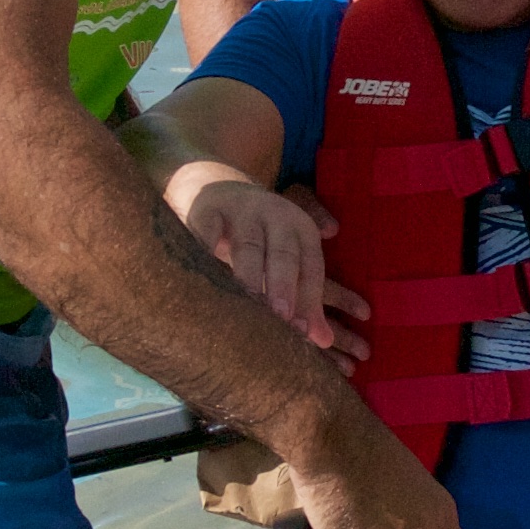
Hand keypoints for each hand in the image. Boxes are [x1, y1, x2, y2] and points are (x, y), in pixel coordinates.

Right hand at [178, 171, 351, 353]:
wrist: (216, 186)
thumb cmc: (259, 236)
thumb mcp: (287, 256)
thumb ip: (305, 297)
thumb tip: (324, 342)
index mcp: (301, 230)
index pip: (311, 268)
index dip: (310, 301)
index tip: (307, 335)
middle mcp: (277, 216)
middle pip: (285, 255)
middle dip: (284, 287)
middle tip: (283, 319)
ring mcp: (242, 210)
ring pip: (249, 246)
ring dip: (249, 277)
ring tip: (246, 307)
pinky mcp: (209, 208)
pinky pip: (207, 231)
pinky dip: (206, 250)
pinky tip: (204, 277)